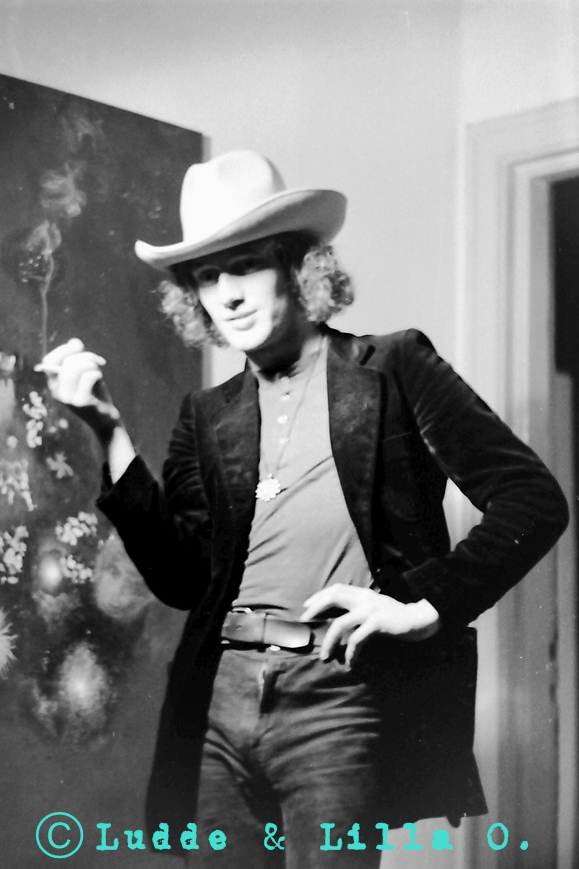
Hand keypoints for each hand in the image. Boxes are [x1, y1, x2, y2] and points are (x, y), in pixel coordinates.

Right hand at [36, 338, 120, 440]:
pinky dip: (97, 373)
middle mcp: (57, 392)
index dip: (64, 349)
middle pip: (67, 362)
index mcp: (55, 384)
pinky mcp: (82, 402)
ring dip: (92, 364)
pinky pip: (88, 377)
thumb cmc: (95, 396)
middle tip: (98, 361)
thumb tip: (74, 341)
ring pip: (76, 367)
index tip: (79, 346)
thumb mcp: (84, 375)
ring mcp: (68, 398)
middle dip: (86, 356)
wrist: (105, 421)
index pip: (49, 360)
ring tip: (98, 372)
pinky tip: (100, 380)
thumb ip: (78, 359)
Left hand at [300, 584, 439, 667]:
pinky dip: (350, 651)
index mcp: (363, 594)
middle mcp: (365, 598)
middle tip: (305, 623)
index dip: (320, 596)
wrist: (420, 620)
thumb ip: (361, 609)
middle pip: (334, 597)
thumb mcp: (376, 608)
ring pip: (341, 622)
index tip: (306, 607)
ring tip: (325, 656)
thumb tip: (341, 620)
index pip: (337, 589)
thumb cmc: (396, 618)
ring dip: (330, 641)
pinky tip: (350, 662)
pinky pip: (357, 638)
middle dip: (316, 609)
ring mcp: (371, 609)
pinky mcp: (378, 623)